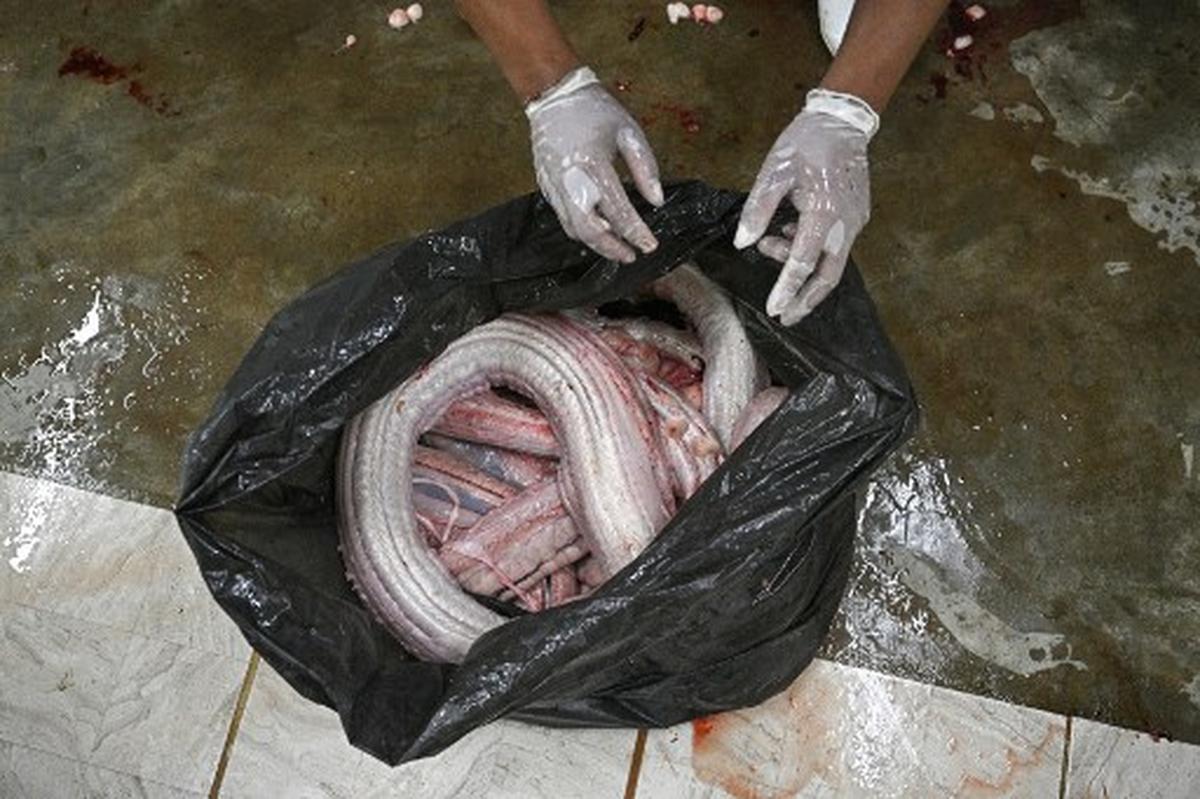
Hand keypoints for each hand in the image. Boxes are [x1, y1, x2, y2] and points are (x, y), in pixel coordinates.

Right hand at [526, 67, 663, 263]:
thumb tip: (656, 201)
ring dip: (596, 243)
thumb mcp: (629, 132)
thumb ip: (646, 168)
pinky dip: (581, 230)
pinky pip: (563, 216)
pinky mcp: (545, 185)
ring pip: (573, 227)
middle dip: (611, 247)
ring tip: (616, 247)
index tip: (650, 246)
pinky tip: (597, 231)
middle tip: (630, 256)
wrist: (554, 94)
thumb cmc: (596, 110)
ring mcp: (554, 184)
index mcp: (594, 164)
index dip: (635, 232)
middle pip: (589, 229)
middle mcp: (571, 179)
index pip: (618, 210)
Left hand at [734, 89, 877, 325]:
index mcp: (824, 212)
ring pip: (832, 261)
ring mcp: (856, 220)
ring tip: (771, 242)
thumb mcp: (774, 171)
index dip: (787, 289)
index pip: (803, 263)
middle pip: (828, 276)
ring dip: (802, 266)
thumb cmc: (805, 143)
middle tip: (785, 316)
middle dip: (806, 299)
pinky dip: (812, 250)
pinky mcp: (858, 216)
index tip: (775, 311)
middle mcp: (846, 223)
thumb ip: (758, 209)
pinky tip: (790, 233)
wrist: (842, 121)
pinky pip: (836, 245)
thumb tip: (743, 243)